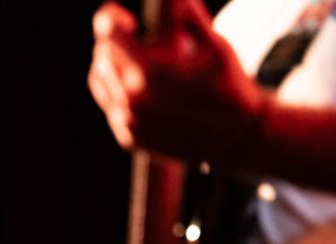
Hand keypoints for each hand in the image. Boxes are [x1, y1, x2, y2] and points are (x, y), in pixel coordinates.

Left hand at [89, 0, 266, 163]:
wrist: (235, 138)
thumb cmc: (229, 85)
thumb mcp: (214, 44)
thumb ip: (187, 13)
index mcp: (151, 71)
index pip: (108, 34)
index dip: (112, 18)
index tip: (126, 18)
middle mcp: (133, 99)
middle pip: (102, 55)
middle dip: (116, 41)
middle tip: (136, 37)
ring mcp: (128, 121)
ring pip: (100, 80)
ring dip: (112, 64)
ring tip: (138, 60)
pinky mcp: (128, 137)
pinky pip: (109, 105)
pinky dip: (117, 90)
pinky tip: (140, 85)